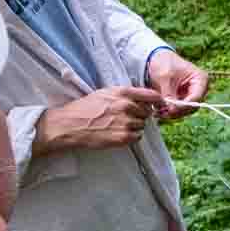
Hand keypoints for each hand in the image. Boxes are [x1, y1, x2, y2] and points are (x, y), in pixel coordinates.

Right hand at [38, 85, 169, 149]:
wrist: (70, 124)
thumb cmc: (85, 108)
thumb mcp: (106, 93)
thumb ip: (126, 95)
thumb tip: (145, 100)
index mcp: (123, 93)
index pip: (152, 96)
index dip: (158, 101)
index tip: (159, 105)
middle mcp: (127, 106)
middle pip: (147, 112)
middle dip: (140, 115)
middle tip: (125, 118)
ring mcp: (126, 122)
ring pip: (142, 125)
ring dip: (134, 127)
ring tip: (117, 126)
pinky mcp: (123, 137)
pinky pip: (137, 137)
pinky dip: (131, 137)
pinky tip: (117, 134)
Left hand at [145, 51, 210, 112]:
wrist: (157, 60)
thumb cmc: (164, 63)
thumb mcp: (165, 77)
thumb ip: (169, 93)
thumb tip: (172, 110)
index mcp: (200, 79)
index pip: (196, 97)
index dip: (185, 105)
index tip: (171, 110)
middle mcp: (199, 89)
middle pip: (192, 106)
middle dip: (178, 111)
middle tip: (163, 113)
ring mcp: (191, 95)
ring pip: (185, 111)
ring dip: (172, 114)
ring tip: (158, 113)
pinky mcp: (183, 99)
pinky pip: (178, 110)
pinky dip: (169, 112)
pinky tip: (158, 111)